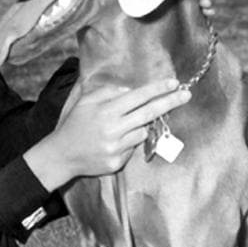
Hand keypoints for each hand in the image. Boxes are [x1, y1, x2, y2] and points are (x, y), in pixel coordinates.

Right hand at [24, 77, 190, 190]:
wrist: (61, 155)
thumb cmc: (74, 124)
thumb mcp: (85, 101)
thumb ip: (107, 92)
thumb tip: (131, 91)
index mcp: (105, 111)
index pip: (137, 97)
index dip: (157, 89)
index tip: (174, 83)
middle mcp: (112, 129)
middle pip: (148, 113)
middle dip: (169, 102)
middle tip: (186, 95)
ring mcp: (115, 148)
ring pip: (142, 132)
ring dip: (142, 126)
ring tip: (129, 125)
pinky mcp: (116, 163)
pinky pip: (132, 149)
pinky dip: (129, 143)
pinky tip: (115, 142)